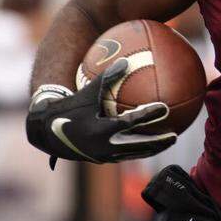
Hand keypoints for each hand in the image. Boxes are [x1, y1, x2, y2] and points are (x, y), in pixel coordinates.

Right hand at [26, 58, 176, 165]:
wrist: (45, 131)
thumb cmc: (69, 107)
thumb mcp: (87, 91)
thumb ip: (108, 77)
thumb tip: (127, 60)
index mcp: (100, 129)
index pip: (130, 122)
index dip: (148, 114)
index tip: (164, 107)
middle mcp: (103, 146)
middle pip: (138, 146)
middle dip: (158, 142)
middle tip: (175, 135)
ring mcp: (102, 156)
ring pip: (133, 154)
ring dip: (152, 148)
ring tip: (168, 142)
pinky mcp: (101, 160)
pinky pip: (125, 155)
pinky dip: (139, 149)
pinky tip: (150, 142)